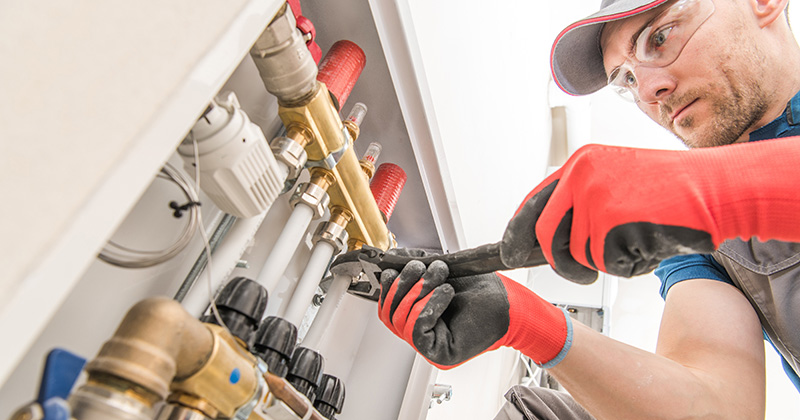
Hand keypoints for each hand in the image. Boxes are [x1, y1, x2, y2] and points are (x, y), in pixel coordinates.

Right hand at [378, 251, 571, 368]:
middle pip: (389, 315)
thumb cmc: (485, 292)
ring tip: (440, 277)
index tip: (395, 266)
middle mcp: (422, 333)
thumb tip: (395, 259)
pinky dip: (428, 307)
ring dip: (418, 292)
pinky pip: (418, 332)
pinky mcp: (440, 354)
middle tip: (422, 267)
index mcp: (420, 315)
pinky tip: (446, 293)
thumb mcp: (445, 273)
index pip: (388, 307)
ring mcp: (429, 346)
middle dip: (403, 285)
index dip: (388, 286)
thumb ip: (419, 268)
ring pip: (401, 322)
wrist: (511, 305)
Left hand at [500, 139, 799, 282]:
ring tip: (639, 239)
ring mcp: (596, 199)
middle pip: (546, 235)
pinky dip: (630, 266)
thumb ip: (582, 199)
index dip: (519, 232)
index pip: (533, 202)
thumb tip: (547, 236)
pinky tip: (651, 244)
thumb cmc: (672, 190)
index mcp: (580, 163)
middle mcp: (581, 177)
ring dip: (607, 261)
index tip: (511, 252)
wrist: (715, 189)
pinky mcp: (613, 224)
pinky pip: (607, 264)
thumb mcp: (617, 178)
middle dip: (558, 262)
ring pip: (580, 254)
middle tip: (578, 275)